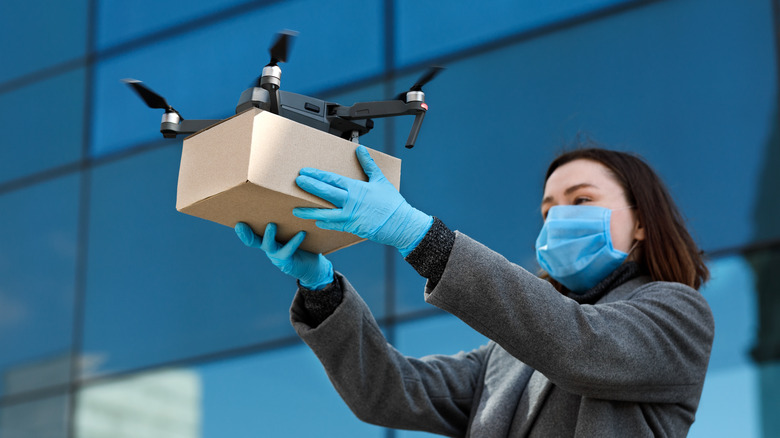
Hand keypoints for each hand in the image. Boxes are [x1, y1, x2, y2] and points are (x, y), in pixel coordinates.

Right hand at [235, 222, 333, 289]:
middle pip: (253, 241)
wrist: (313, 266)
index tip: (237, 221)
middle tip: (241, 225)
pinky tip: (302, 233)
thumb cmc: (303, 242)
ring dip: (268, 235)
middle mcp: (268, 247)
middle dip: (245, 234)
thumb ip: (287, 217)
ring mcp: (276, 255)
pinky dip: (295, 241)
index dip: (242, 230)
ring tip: (272, 225)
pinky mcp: (287, 261)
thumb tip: (287, 196)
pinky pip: (289, 250)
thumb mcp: (293, 228)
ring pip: (268, 245)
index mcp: (266, 238)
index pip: (250, 233)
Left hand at [292, 145, 432, 256]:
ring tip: (296, 210)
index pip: (332, 179)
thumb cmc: (392, 203)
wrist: (400, 224)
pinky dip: (324, 223)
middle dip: (309, 187)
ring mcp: (349, 217)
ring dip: (309, 211)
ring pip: (324, 213)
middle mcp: (350, 202)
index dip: (317, 175)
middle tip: (297, 182)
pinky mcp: (351, 227)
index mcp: (356, 189)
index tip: (305, 172)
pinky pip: (333, 225)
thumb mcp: (380, 180)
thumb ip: (368, 164)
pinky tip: (316, 222)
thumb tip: (360, 149)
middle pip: (325, 193)